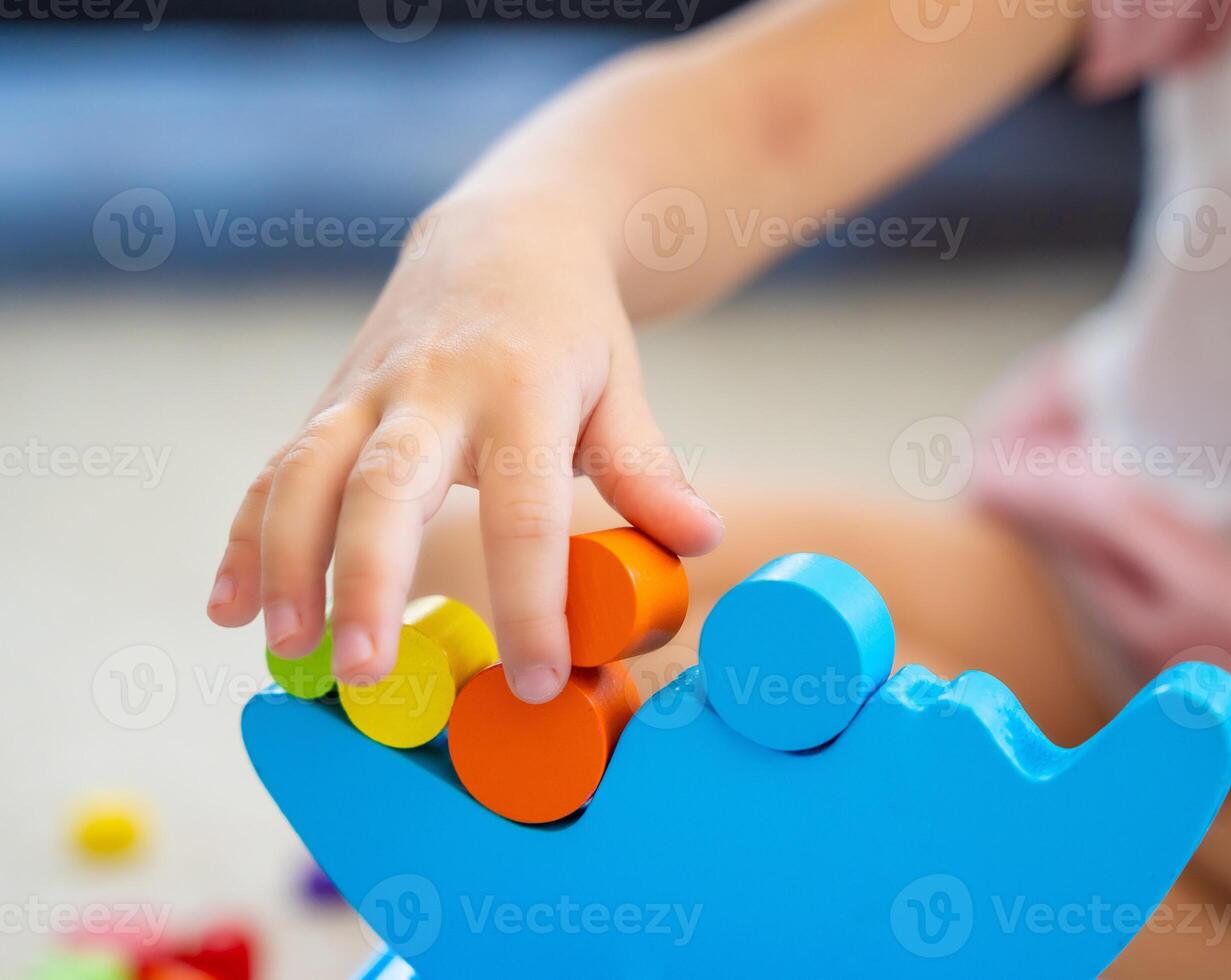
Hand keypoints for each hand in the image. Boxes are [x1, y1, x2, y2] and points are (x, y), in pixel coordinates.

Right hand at [206, 204, 722, 701]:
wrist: (505, 236)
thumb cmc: (571, 330)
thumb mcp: (620, 385)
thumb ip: (645, 468)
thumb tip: (698, 540)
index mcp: (522, 391)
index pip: (523, 510)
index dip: (529, 600)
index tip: (533, 680)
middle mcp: (434, 389)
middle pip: (385, 486)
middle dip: (369, 581)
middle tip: (365, 674)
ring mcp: (370, 392)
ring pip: (307, 474)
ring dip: (285, 562)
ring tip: (286, 650)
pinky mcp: (331, 401)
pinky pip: (277, 469)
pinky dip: (246, 536)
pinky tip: (227, 607)